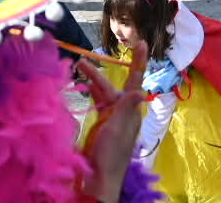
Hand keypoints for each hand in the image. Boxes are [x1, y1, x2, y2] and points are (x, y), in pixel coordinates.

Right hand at [77, 57, 148, 202]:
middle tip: (80, 62)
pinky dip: (90, 93)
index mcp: (130, 111)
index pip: (135, 81)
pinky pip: (97, 102)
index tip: (142, 43)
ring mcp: (111, 118)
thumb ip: (126, 109)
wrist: (100, 178)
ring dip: (92, 81)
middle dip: (97, 74)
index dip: (138, 62)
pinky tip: (82, 87)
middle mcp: (122, 112)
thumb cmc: (110, 155)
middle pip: (110, 86)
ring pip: (102, 93)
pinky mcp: (101, 125)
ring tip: (78, 67)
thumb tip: (139, 91)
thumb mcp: (118, 130)